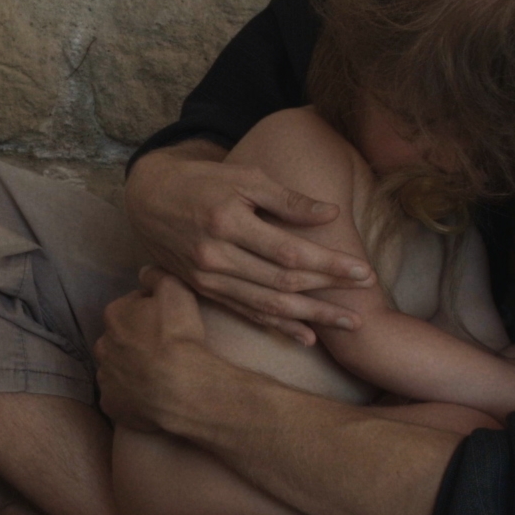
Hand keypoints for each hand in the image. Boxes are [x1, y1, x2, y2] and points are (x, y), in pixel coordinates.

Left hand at [94, 268, 229, 435]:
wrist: (181, 387)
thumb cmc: (178, 337)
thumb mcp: (175, 289)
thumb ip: (157, 276)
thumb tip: (145, 272)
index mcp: (114, 316)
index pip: (130, 307)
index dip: (150, 313)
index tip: (167, 322)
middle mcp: (103, 346)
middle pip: (119, 339)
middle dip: (136, 342)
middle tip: (162, 349)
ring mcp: (105, 378)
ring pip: (117, 369)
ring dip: (131, 370)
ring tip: (157, 375)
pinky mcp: (111, 405)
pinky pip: (119, 398)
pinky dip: (131, 397)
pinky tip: (150, 397)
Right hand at [125, 142, 373, 344]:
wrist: (149, 198)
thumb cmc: (202, 181)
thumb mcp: (244, 177)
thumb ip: (287, 199)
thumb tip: (331, 214)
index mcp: (227, 222)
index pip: (289, 251)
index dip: (329, 264)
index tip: (363, 272)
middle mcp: (215, 256)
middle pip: (282, 283)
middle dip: (328, 294)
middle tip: (365, 302)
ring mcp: (208, 278)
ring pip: (267, 305)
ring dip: (311, 318)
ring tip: (348, 325)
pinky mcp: (204, 290)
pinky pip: (246, 313)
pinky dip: (277, 327)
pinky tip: (307, 336)